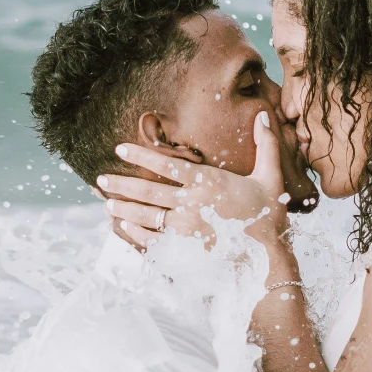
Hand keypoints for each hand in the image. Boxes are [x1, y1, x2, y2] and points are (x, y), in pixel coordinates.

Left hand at [100, 111, 293, 251]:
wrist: (268, 258)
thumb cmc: (269, 216)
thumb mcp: (270, 177)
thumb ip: (266, 145)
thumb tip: (263, 114)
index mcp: (209, 182)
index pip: (167, 164)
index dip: (141, 154)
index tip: (120, 149)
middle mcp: (193, 204)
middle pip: (148, 191)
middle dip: (121, 184)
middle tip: (101, 179)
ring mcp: (186, 229)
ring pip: (146, 216)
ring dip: (124, 209)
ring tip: (108, 203)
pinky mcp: (185, 250)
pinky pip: (153, 240)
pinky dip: (136, 233)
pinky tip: (125, 227)